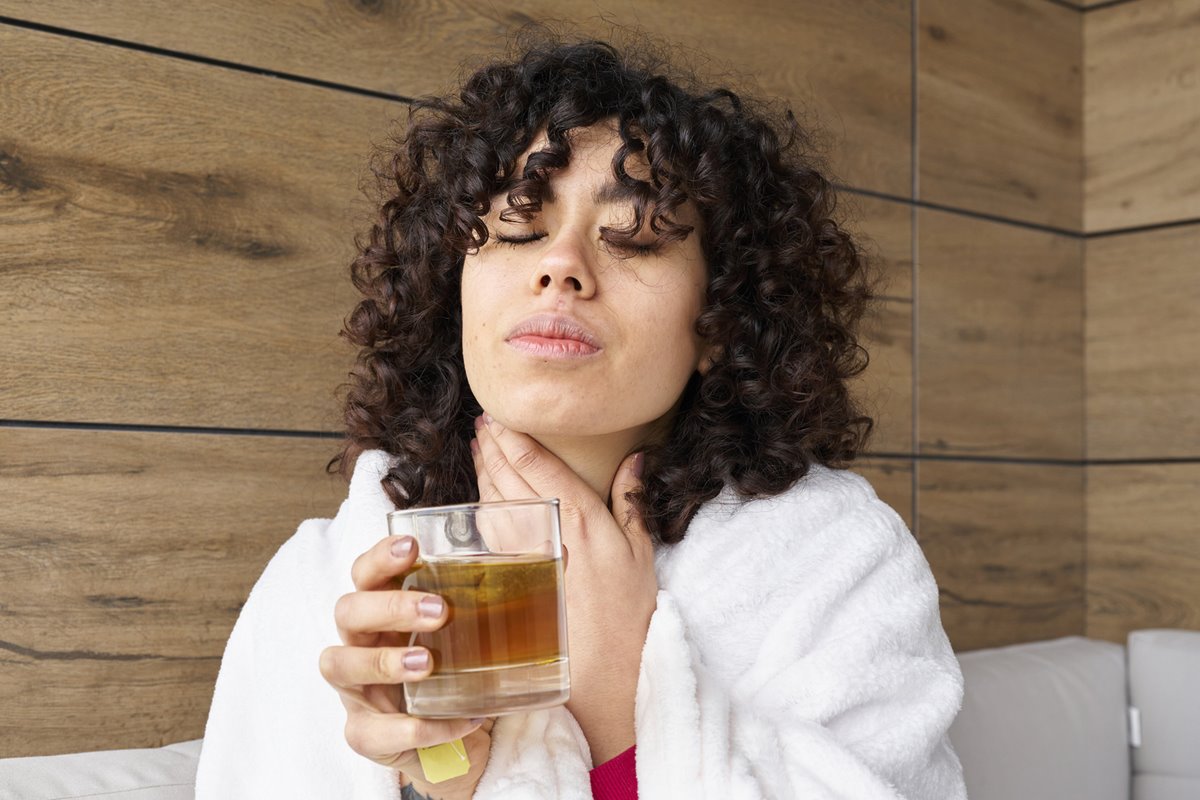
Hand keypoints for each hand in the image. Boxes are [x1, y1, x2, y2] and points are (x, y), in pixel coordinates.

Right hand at [319, 535, 495, 796]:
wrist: (454, 743)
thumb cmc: (459, 672)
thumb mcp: (482, 632)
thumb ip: (513, 592)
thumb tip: (559, 553)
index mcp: (386, 609)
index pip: (366, 573)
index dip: (381, 557)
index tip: (413, 547)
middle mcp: (361, 643)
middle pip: (349, 611)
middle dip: (389, 606)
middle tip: (439, 610)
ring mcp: (357, 689)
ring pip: (340, 665)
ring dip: (384, 661)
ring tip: (426, 663)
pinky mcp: (365, 733)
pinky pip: (372, 731)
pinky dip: (415, 726)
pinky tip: (457, 720)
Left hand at [471, 414, 657, 762]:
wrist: (606, 678)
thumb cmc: (630, 618)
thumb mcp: (642, 555)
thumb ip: (632, 502)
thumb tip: (636, 457)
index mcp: (580, 518)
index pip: (536, 464)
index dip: (512, 436)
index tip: (499, 416)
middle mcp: (545, 532)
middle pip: (506, 476)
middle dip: (490, 446)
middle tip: (482, 424)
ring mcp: (522, 556)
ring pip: (491, 501)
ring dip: (481, 471)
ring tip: (477, 449)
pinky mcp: (509, 581)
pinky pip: (487, 533)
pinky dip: (479, 508)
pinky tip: (477, 498)